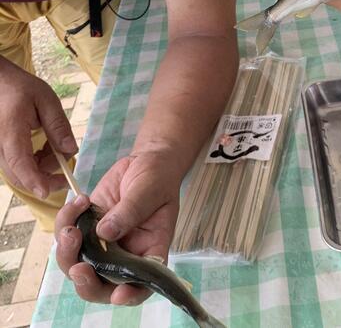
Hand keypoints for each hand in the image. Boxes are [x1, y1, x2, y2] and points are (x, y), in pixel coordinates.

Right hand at [0, 58, 76, 197]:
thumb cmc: (21, 87)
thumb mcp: (46, 100)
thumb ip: (58, 125)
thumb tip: (71, 149)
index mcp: (10, 130)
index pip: (19, 161)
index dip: (33, 179)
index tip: (47, 191)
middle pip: (20, 173)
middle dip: (46, 178)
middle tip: (69, 172)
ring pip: (19, 171)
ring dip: (42, 168)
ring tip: (57, 147)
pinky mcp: (1, 150)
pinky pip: (18, 164)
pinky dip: (35, 162)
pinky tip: (46, 148)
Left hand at [55, 153, 180, 304]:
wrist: (144, 161)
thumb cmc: (158, 177)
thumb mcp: (151, 191)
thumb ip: (131, 211)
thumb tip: (105, 233)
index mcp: (149, 250)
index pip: (142, 284)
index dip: (130, 295)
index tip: (118, 293)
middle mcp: (125, 254)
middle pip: (102, 283)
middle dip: (87, 282)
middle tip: (79, 266)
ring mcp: (103, 243)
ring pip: (78, 264)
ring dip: (68, 252)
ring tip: (72, 226)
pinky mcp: (86, 227)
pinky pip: (67, 236)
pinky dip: (65, 221)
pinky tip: (79, 201)